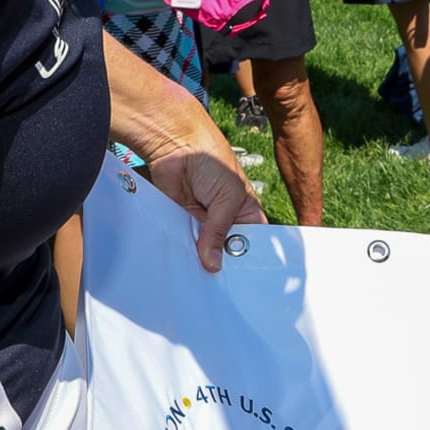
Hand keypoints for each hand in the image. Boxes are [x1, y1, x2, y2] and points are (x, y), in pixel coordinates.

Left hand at [138, 123, 265, 270]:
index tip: (244, 279)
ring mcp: (202, 224)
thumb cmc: (212, 162)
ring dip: (200, 258)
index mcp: (246, 213)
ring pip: (203, 251)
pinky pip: (182, 243)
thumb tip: (213, 264)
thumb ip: (219, 231)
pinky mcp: (180, 222)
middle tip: (221, 284)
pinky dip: (181, 251)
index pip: (253, 243)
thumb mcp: (227, 198)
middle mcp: (225, 221)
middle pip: (226, 252)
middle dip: (223, 263)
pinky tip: (183, 264)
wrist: (176, 146)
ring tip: (201, 278)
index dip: (249, 259)